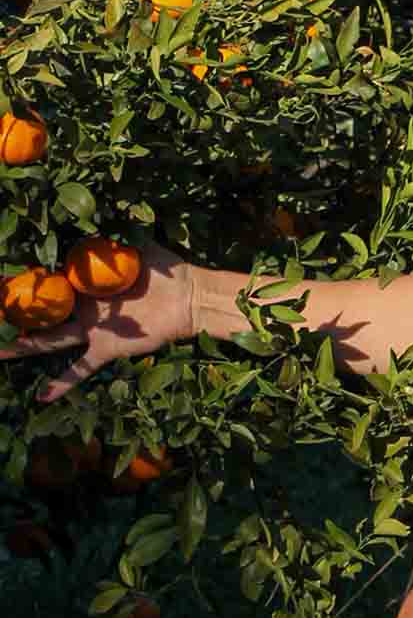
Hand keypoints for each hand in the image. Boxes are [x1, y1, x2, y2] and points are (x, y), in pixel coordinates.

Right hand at [0, 243, 194, 401]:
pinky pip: (82, 368)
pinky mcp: (107, 347)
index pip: (44, 282)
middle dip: (11, 316)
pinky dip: (63, 383)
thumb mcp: (130, 246)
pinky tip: (42, 397)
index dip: (19, 282)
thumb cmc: (163, 269)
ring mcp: (92, 330)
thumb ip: (106, 238)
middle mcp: (82, 308)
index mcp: (82, 283)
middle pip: (38, 314)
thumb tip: (79, 219)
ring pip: (49, 341)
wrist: (189, 296)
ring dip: (22, 348)